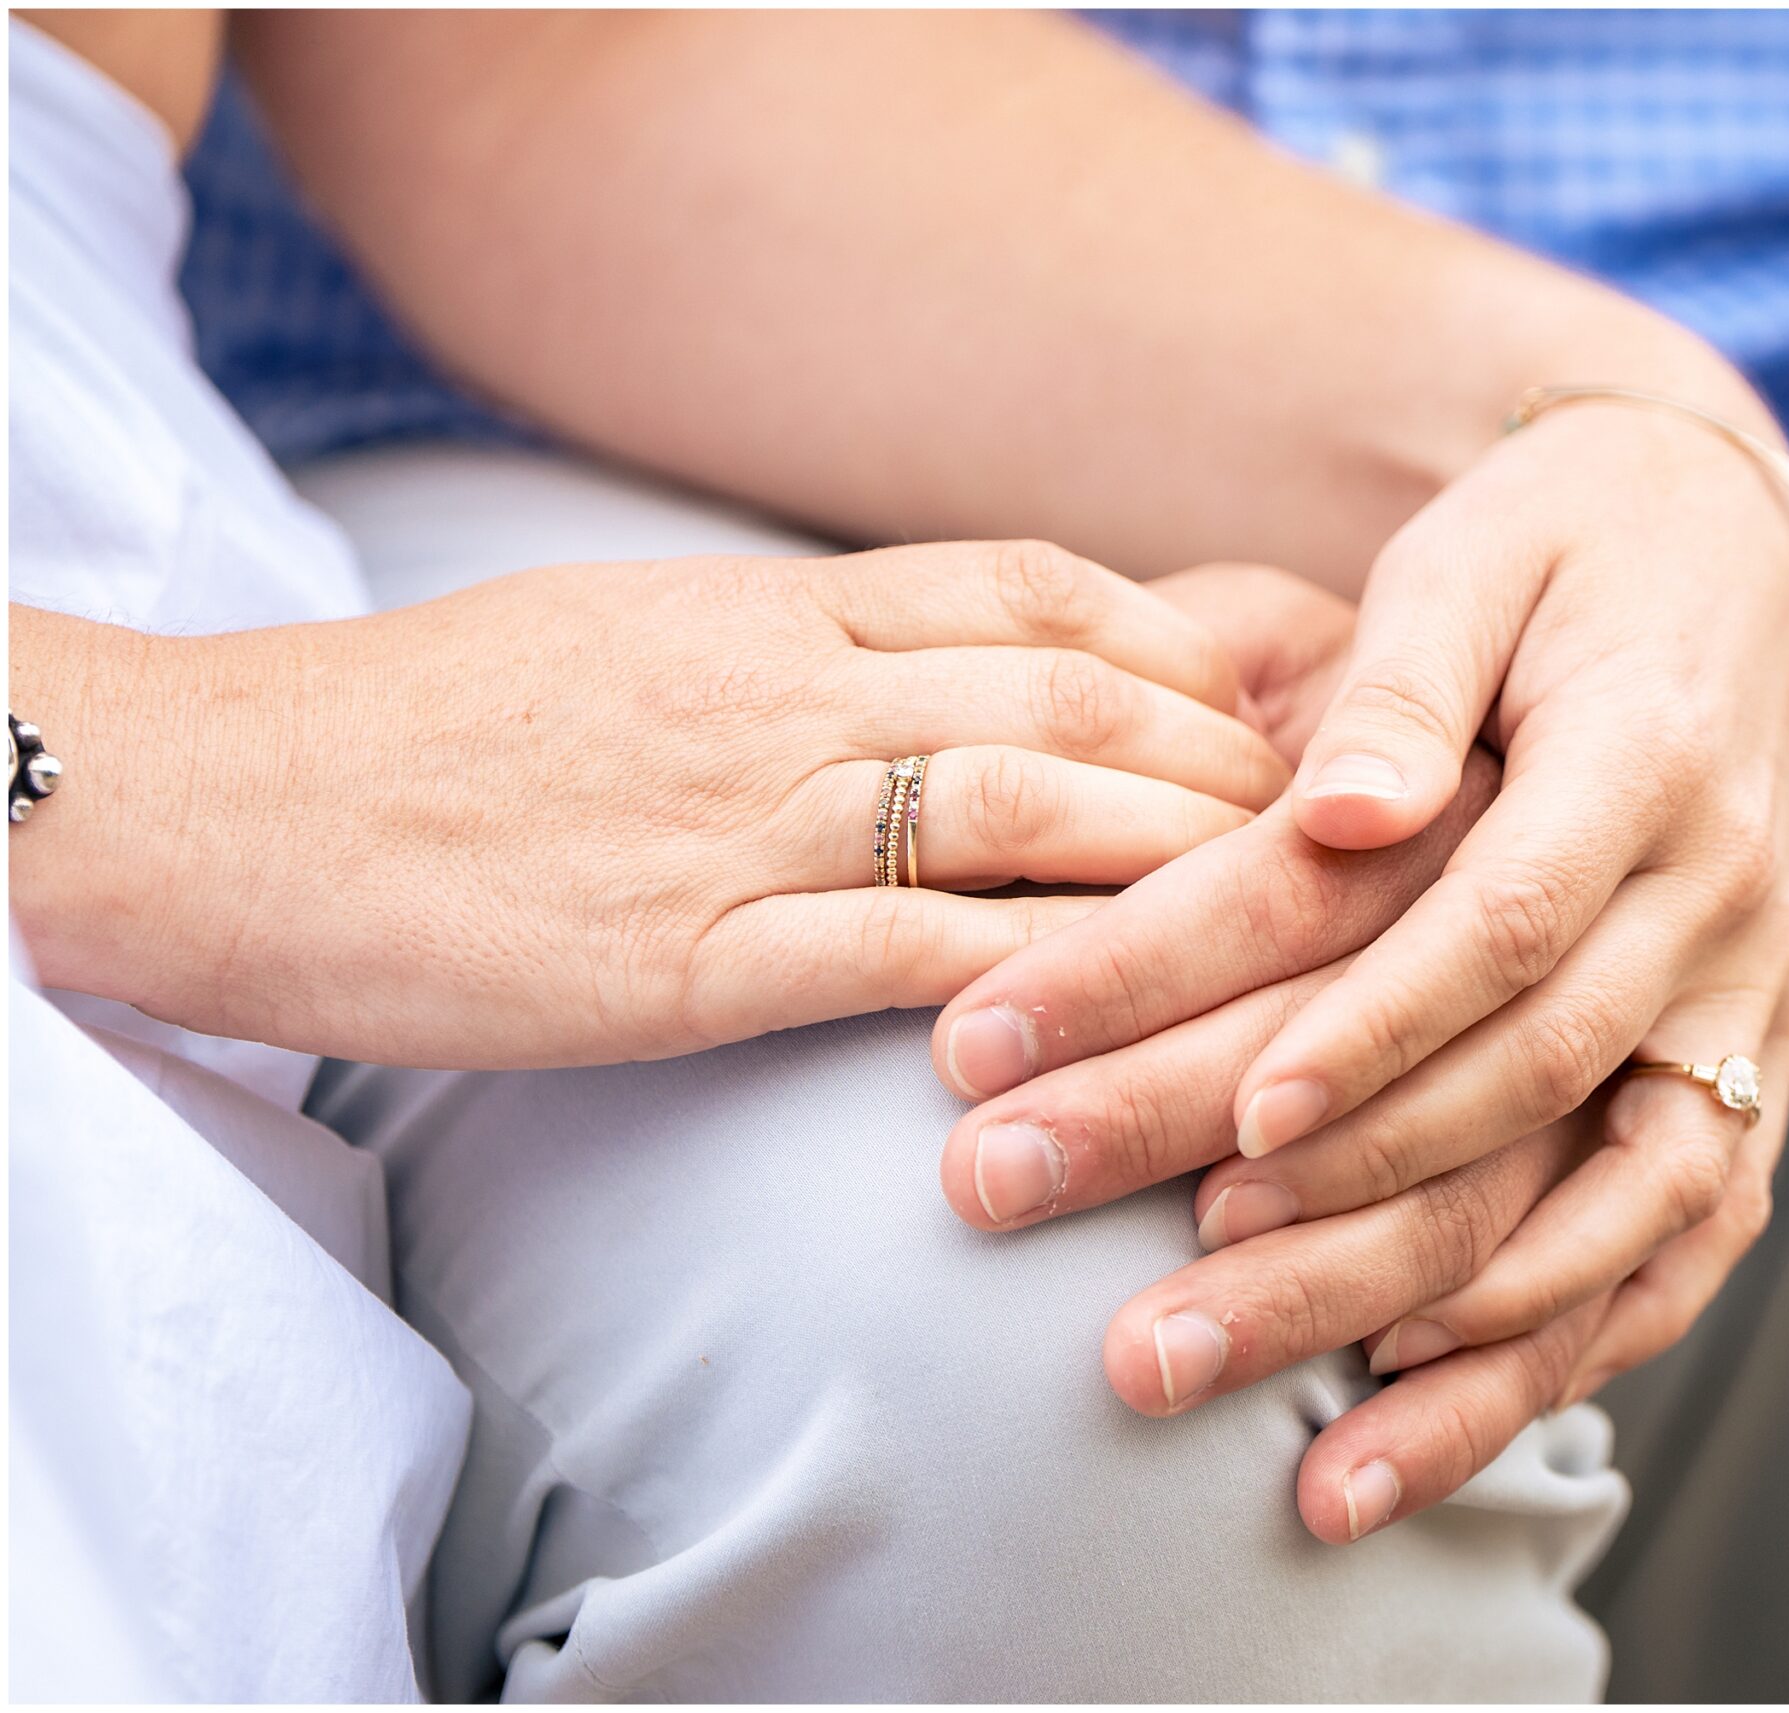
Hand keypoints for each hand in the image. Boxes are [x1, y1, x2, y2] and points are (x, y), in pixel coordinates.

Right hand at [11, 541, 1284, 1067]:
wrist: (240, 802)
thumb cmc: (439, 730)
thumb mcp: (639, 638)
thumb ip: (797, 650)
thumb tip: (935, 672)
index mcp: (773, 609)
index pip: (1034, 587)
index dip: (1179, 639)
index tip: (1266, 700)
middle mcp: (784, 690)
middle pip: (1069, 688)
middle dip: (1224, 750)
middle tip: (1334, 817)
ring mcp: (740, 819)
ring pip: (1023, 804)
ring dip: (1175, 851)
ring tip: (1286, 910)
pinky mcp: (685, 957)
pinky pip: (902, 952)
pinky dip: (1031, 977)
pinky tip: (1127, 1013)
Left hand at [1216, 393, 1788, 1365]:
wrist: (1728, 558)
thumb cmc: (1562, 546)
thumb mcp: (1478, 553)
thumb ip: (1407, 678)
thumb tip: (1332, 806)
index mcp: (1651, 756)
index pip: (1506, 921)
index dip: (1375, 1030)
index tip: (1235, 1124)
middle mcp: (1727, 900)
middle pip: (1527, 1088)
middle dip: (1336, 1215)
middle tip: (1146, 1317)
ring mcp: (1756, 1000)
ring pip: (1620, 1206)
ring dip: (1453, 1341)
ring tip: (1288, 1452)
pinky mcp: (1748, 1067)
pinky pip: (1681, 1239)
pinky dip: (1562, 1342)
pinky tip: (1416, 1423)